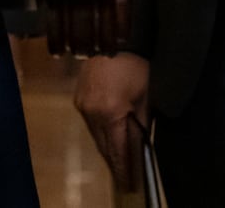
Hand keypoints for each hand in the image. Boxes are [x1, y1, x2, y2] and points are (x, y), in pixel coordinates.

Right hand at [73, 52, 149, 192]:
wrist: (112, 40)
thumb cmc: (135, 67)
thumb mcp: (146, 96)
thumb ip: (142, 124)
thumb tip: (140, 145)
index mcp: (110, 113)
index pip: (117, 149)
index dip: (123, 168)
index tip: (129, 182)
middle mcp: (92, 112)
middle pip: (103, 146)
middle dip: (114, 162)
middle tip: (124, 176)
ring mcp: (82, 105)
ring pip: (95, 135)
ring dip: (106, 148)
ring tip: (117, 160)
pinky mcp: (78, 98)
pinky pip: (90, 122)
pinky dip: (100, 132)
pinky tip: (108, 137)